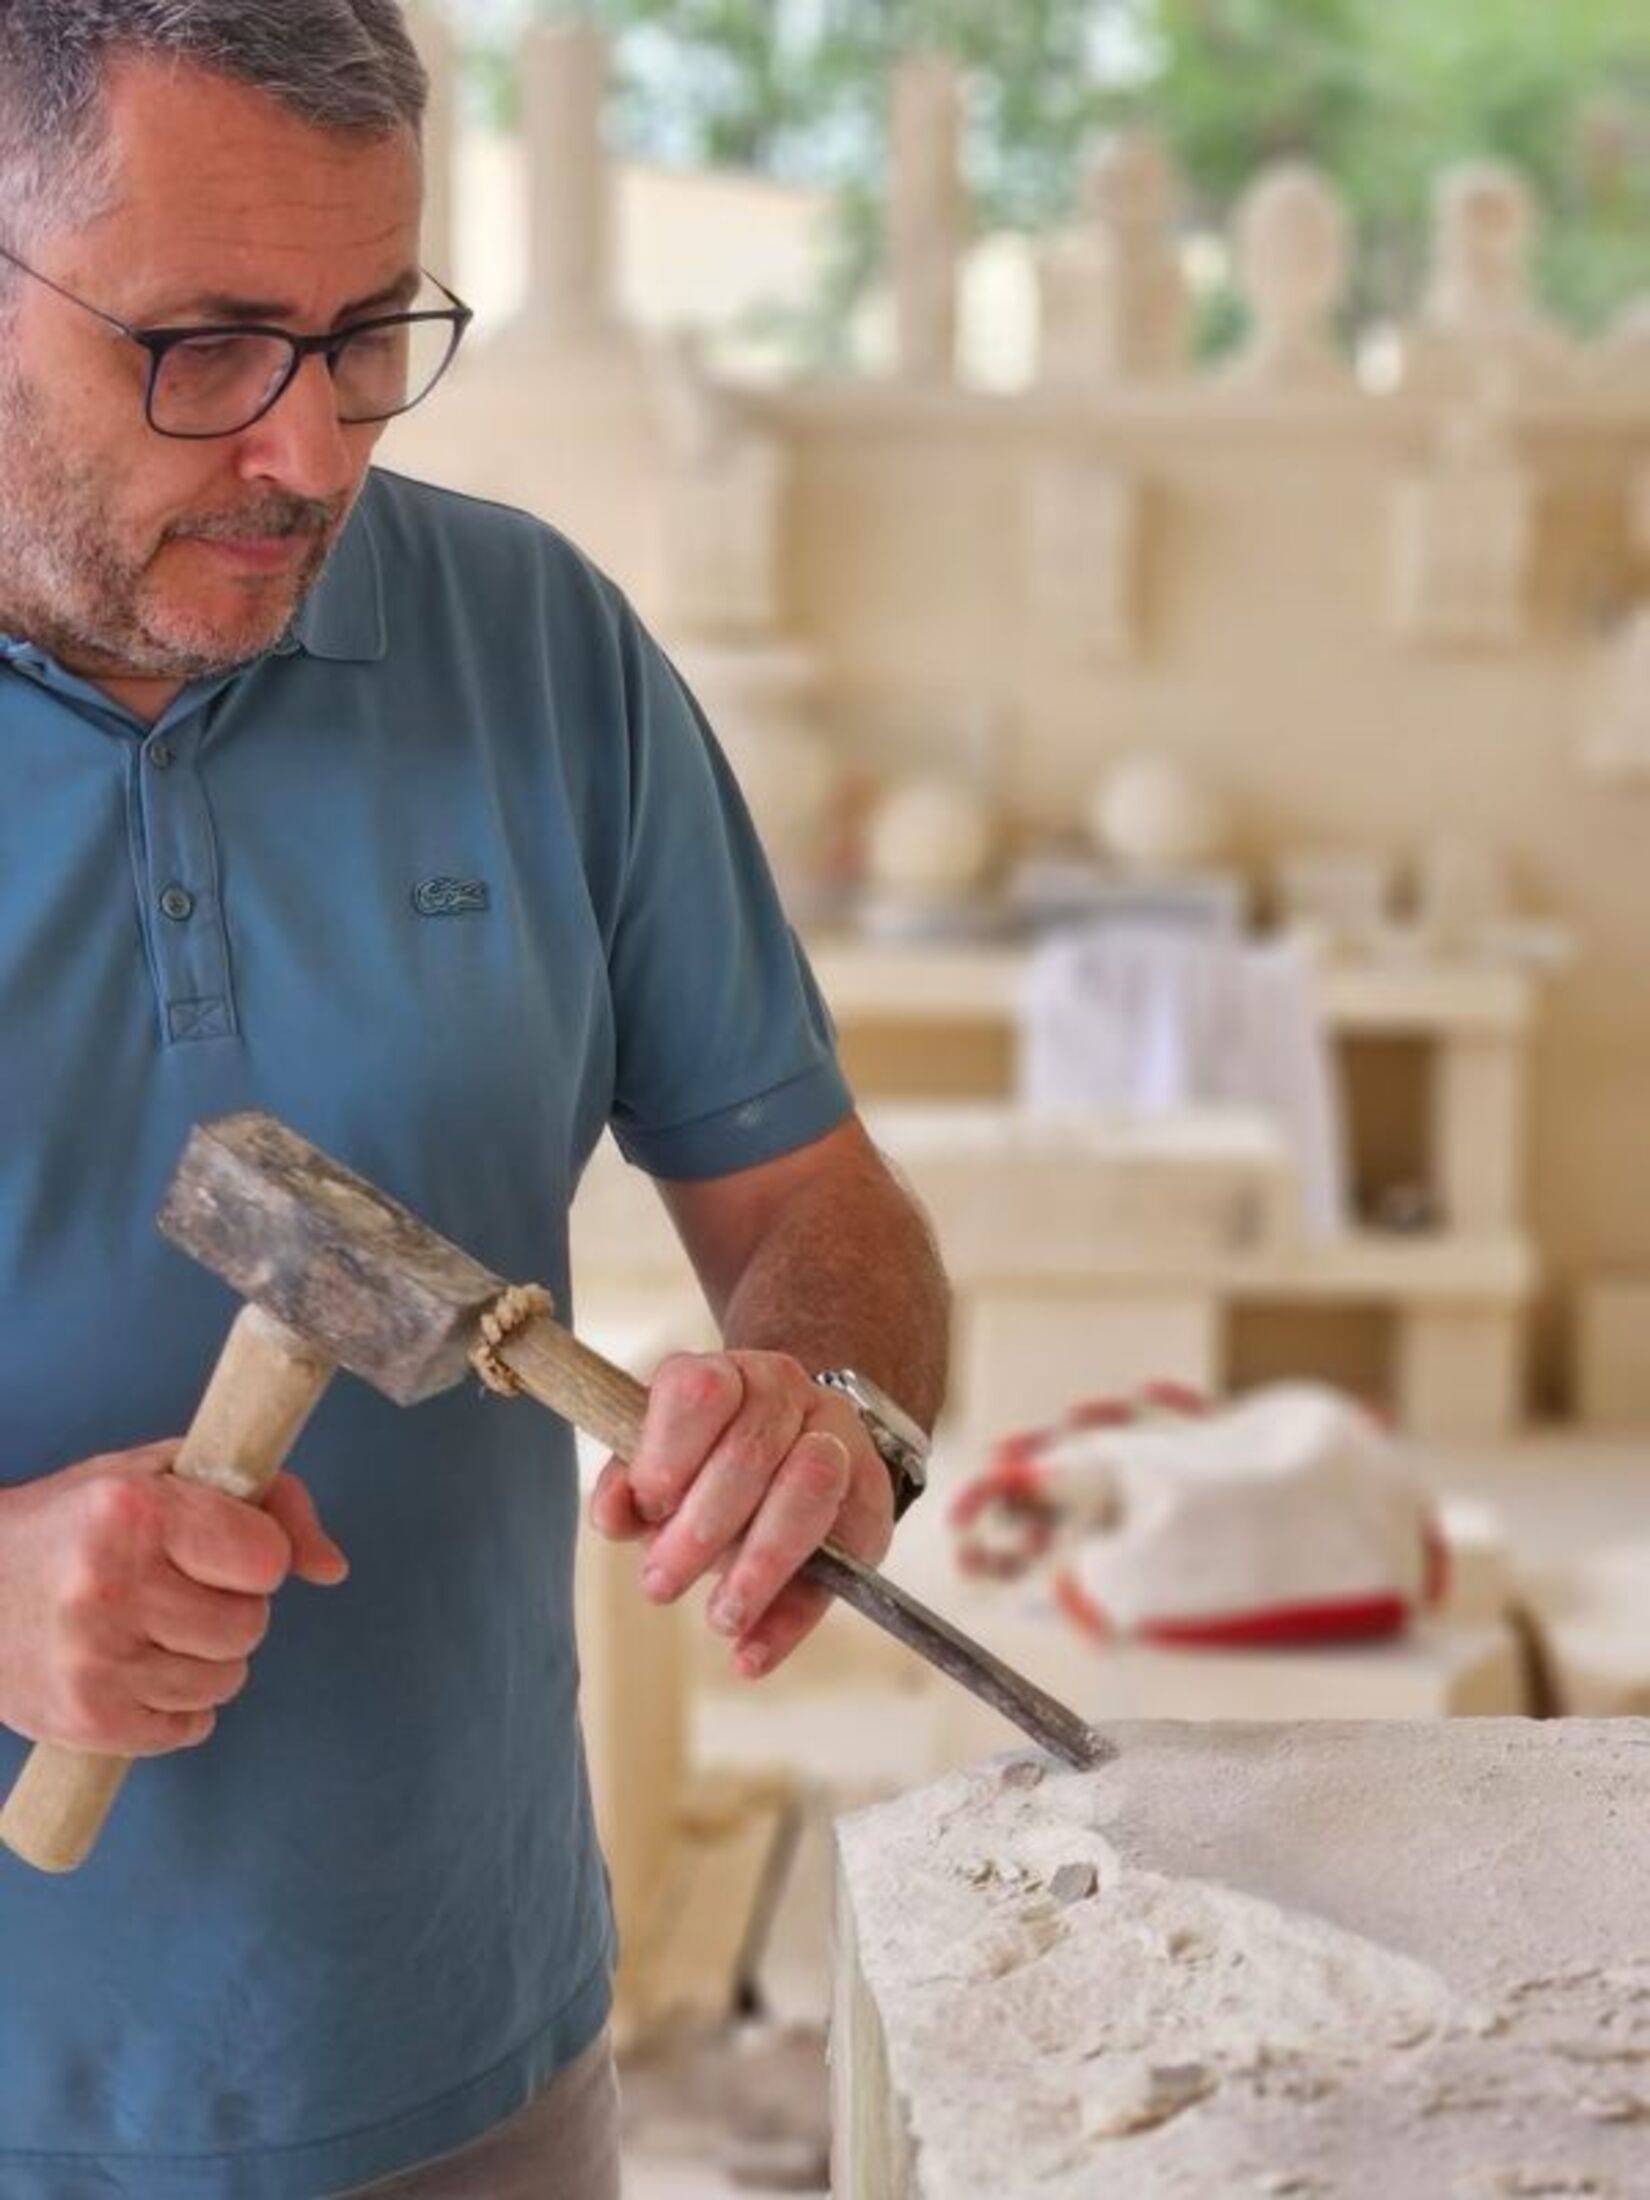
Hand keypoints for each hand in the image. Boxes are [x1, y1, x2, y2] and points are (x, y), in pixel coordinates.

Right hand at [0, 1441, 348, 1756]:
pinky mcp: (87, 1722)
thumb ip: (268, 1502)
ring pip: (226, 1680)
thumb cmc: (78, 1522)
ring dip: (206, 1659)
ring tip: (154, 1628)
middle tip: (180, 1591)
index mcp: (135, 1512)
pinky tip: (138, 1669)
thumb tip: (332, 1567)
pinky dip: (178, 1706)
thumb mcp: (166, 1475)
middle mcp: (110, 1589)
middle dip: (231, 1608)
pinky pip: (189, 1728)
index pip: (264, 1558)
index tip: (221, 1549)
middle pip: (249, 1625)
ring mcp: (95, 1664)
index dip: (255, 1555)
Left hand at [588, 1351, 894, 1679]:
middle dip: (701, 1527)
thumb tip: (613, 1516)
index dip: (669, 1450)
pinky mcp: (869, 1500)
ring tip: (720, 1617)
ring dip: (760, 1561)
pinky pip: (843, 1555)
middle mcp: (787, 1394)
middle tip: (660, 1585)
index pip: (701, 1391)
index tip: (648, 1505)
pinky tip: (752, 1654)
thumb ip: (633, 1489)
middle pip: (752, 1449)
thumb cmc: (714, 1463)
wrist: (798, 1449)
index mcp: (728, 1375)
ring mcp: (837, 1438)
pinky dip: (792, 1616)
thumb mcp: (664, 1467)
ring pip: (810, 1483)